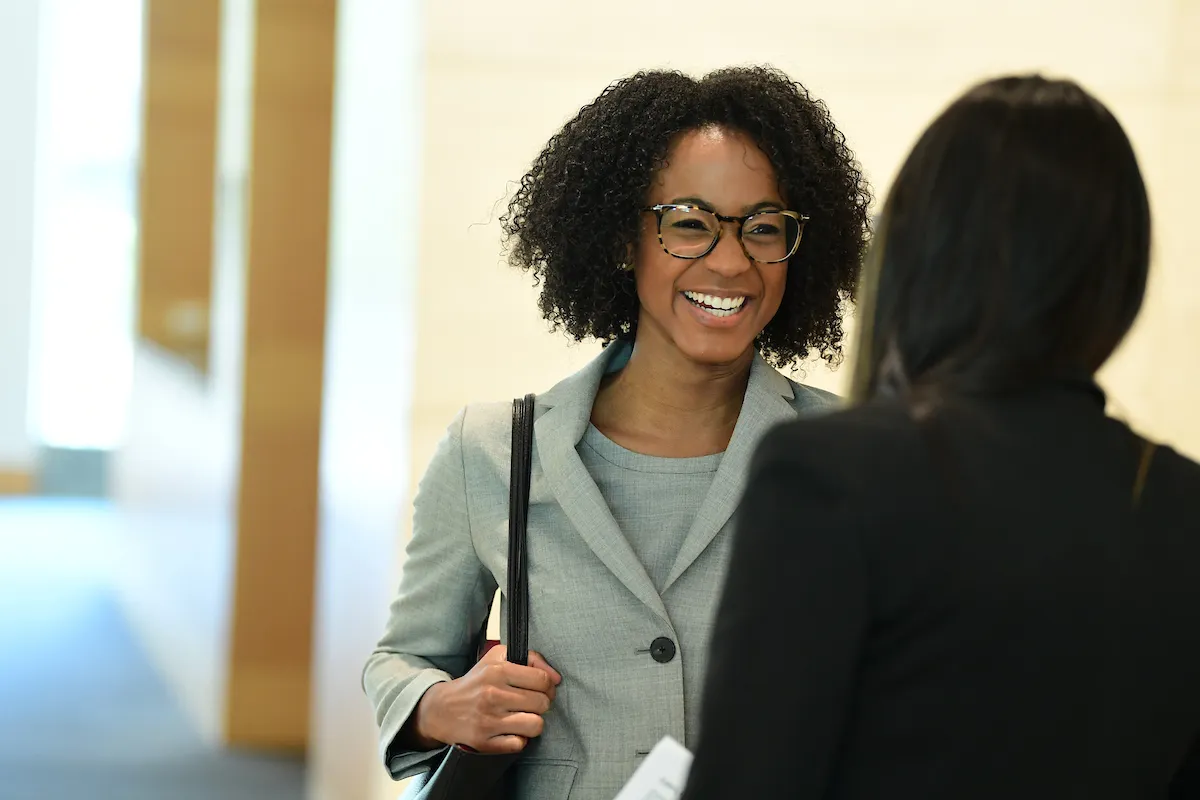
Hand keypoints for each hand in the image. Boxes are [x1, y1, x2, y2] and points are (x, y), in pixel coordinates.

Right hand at [408, 646, 561, 753]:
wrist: (442, 708)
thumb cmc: (476, 682)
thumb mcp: (497, 658)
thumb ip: (530, 658)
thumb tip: (556, 678)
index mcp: (497, 670)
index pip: (542, 679)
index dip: (548, 686)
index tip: (542, 689)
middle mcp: (492, 694)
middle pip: (542, 703)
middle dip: (541, 704)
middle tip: (530, 703)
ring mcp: (488, 720)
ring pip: (536, 725)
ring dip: (533, 722)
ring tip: (523, 717)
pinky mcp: (484, 742)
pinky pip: (519, 744)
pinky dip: (519, 739)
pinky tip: (510, 730)